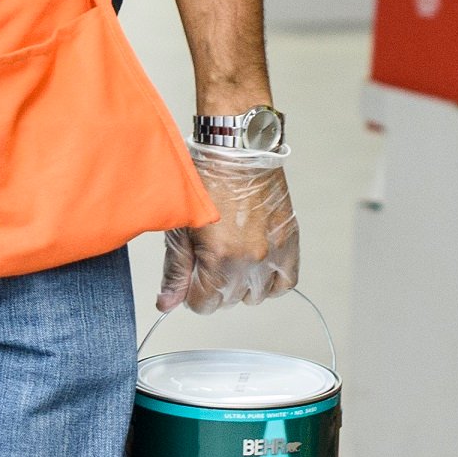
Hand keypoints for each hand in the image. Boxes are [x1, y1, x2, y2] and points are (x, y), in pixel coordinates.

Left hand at [158, 144, 299, 313]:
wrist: (239, 151)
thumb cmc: (207, 179)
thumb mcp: (181, 228)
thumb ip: (175, 271)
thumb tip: (168, 304)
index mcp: (220, 257)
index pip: (204, 305)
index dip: (193, 293)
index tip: (192, 277)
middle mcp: (250, 260)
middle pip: (229, 301)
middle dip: (215, 287)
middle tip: (209, 260)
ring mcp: (273, 253)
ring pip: (256, 296)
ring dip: (242, 284)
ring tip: (232, 259)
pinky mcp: (289, 242)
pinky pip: (286, 283)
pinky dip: (271, 281)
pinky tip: (256, 266)